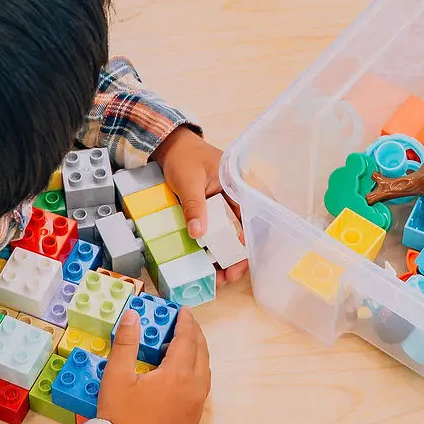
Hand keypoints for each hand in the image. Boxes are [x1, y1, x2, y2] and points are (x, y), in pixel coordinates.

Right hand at [97, 304, 209, 423]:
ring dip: (196, 354)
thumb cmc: (120, 417)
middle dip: (194, 335)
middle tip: (183, 323)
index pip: (188, 339)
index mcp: (179, 375)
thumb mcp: (116, 376)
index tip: (182, 309)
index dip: (185, 321)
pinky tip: (179, 375)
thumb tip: (132, 316)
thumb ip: (126, 343)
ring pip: (204, 372)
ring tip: (180, 346)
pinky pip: (200, 390)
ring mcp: (196, 408)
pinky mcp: (192, 423)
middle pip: (201, 353)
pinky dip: (195, 374)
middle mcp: (195, 389)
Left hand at [152, 127, 247, 279]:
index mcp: (240, 186)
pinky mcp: (211, 210)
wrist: (169, 145)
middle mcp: (236, 197)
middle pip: (244, 232)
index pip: (254, 218)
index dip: (250, 244)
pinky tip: (208, 262)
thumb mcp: (189, 181)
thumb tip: (198, 234)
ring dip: (225, 256)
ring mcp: (224, 204)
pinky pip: (216, 231)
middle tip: (227, 278)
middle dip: (237, 257)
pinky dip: (213, 247)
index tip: (240, 263)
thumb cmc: (184, 157)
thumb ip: (194, 206)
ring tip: (218, 277)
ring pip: (230, 235)